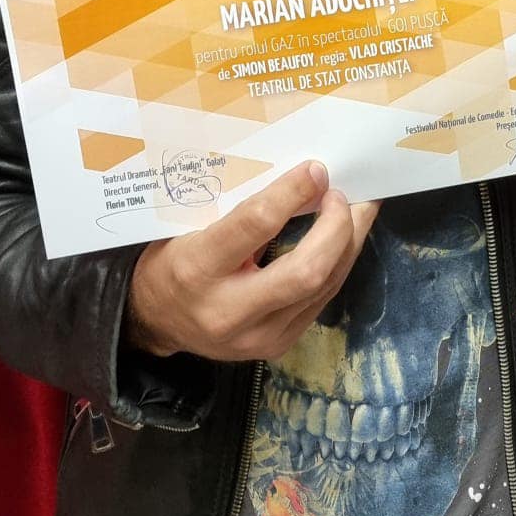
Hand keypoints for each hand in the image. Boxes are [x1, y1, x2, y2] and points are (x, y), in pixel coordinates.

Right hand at [126, 160, 378, 360]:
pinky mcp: (278, 346)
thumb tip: (297, 176)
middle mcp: (229, 311)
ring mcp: (258, 337)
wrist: (156, 321)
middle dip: (336, 227)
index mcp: (197, 270)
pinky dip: (338, 264)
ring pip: (323, 286)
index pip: (256, 225)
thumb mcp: (188, 226)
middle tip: (343, 193)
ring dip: (348, 243)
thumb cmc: (172, 258)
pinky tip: (344, 239)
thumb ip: (238, 207)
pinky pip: (321, 300)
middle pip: (305, 270)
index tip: (315, 169)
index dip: (292, 193)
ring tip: (360, 208)